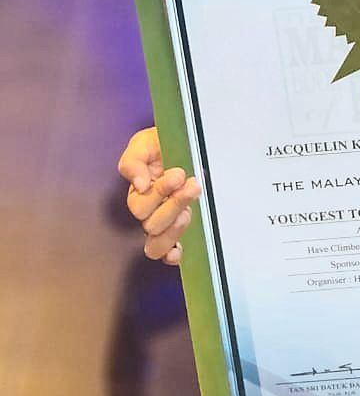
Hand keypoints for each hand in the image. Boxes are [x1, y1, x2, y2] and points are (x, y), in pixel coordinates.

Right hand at [117, 126, 201, 265]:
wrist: (182, 141)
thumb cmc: (159, 144)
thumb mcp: (142, 144)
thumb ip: (133, 163)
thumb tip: (139, 186)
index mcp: (138, 195)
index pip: (140, 207)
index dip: (160, 192)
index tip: (179, 173)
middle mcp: (149, 212)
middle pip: (152, 225)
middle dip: (173, 205)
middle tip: (190, 185)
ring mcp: (165, 223)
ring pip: (158, 243)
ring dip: (175, 227)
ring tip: (190, 207)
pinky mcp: (179, 228)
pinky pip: (169, 254)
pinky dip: (172, 255)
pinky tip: (180, 250)